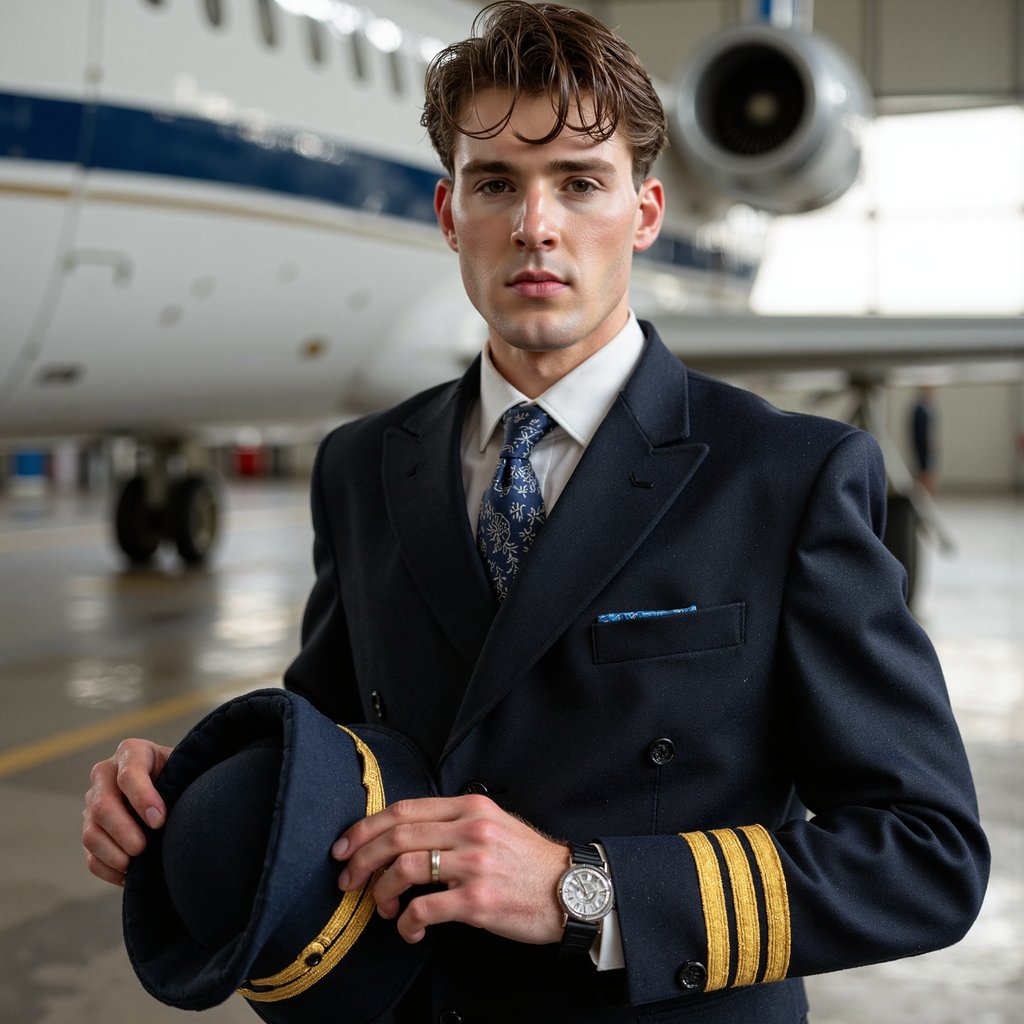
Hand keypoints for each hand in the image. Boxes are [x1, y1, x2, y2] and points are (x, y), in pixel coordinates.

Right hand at [82, 738, 172, 885]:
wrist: (172, 784)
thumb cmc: (183, 775)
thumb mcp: (184, 769)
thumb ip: (183, 780)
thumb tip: (177, 813)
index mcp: (132, 752)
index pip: (129, 774)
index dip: (143, 799)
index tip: (159, 821)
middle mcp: (106, 774)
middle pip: (102, 805)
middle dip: (122, 830)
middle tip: (141, 848)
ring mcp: (94, 803)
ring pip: (91, 832)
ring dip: (111, 852)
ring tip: (134, 865)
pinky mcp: (92, 829)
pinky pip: (90, 855)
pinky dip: (107, 868)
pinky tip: (128, 875)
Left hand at [332, 794, 567, 945]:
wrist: (571, 890)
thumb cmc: (529, 862)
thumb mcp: (494, 824)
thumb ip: (454, 822)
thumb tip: (405, 833)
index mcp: (470, 807)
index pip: (403, 809)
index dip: (365, 828)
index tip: (345, 846)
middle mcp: (470, 829)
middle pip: (396, 836)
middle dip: (361, 859)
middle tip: (347, 880)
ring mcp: (474, 864)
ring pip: (403, 869)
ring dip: (381, 892)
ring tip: (381, 907)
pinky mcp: (478, 901)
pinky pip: (424, 909)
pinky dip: (405, 922)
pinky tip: (408, 929)